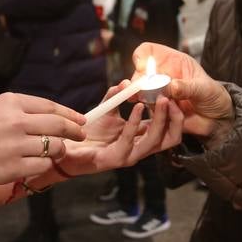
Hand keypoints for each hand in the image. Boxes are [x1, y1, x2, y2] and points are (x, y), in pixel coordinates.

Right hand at [0, 92, 85, 187]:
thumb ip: (21, 112)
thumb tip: (53, 118)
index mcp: (10, 102)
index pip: (50, 106)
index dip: (69, 114)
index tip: (80, 120)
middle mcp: (16, 121)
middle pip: (58, 126)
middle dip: (75, 131)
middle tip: (81, 135)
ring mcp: (16, 146)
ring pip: (54, 147)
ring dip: (59, 150)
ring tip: (55, 151)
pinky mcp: (14, 168)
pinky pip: (42, 166)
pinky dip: (44, 165)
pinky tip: (38, 164)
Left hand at [53, 83, 185, 176]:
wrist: (65, 146)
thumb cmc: (88, 131)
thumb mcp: (106, 110)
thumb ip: (116, 96)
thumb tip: (127, 82)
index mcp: (141, 136)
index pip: (168, 128)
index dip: (175, 111)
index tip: (173, 92)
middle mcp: (139, 148)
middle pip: (170, 138)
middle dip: (176, 118)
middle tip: (173, 97)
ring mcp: (129, 155)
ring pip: (155, 141)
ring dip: (160, 119)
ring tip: (162, 100)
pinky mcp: (115, 159)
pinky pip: (130, 140)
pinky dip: (136, 121)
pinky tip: (138, 106)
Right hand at [132, 43, 232, 138]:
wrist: (217, 118)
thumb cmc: (213, 96)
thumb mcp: (204, 89)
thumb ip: (188, 87)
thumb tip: (172, 86)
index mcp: (173, 62)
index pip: (149, 51)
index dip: (142, 56)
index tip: (142, 67)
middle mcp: (162, 76)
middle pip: (139, 73)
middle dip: (137, 82)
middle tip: (140, 91)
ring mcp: (158, 92)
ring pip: (140, 93)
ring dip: (145, 98)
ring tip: (161, 103)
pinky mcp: (158, 109)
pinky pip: (149, 110)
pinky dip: (154, 112)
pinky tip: (166, 114)